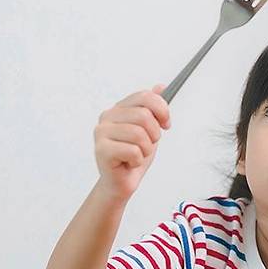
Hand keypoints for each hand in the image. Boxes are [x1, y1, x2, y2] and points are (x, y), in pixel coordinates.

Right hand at [94, 84, 170, 201]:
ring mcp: (102, 132)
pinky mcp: (101, 150)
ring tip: (137, 155)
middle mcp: (107, 117)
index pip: (145, 97)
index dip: (162, 110)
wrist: (122, 182)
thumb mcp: (150, 129)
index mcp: (119, 109)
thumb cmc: (134, 156)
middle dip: (154, 135)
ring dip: (146, 150)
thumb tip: (161, 86)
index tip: (166, 124)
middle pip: (144, 116)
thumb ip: (153, 108)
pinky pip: (133, 151)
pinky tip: (129, 163)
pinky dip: (137, 161)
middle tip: (147, 145)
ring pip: (139, 134)